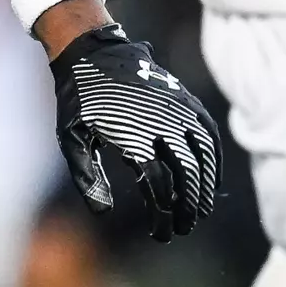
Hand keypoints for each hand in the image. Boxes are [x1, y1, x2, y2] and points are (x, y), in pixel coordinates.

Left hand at [51, 24, 220, 241]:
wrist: (91, 52)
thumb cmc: (78, 99)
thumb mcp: (71, 137)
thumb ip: (86, 176)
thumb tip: (102, 213)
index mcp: (133, 136)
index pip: (158, 187)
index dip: (163, 215)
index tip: (161, 233)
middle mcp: (161, 124)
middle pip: (186, 175)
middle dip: (188, 207)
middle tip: (182, 228)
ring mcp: (178, 110)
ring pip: (203, 157)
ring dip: (205, 188)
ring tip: (199, 211)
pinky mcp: (186, 101)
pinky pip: (209, 134)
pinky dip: (214, 159)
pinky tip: (210, 178)